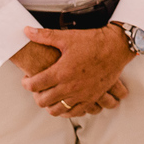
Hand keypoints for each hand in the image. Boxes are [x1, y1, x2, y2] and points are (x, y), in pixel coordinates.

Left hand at [20, 25, 134, 116]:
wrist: (117, 47)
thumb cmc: (93, 42)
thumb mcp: (67, 37)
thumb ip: (45, 36)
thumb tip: (27, 31)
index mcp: (61, 72)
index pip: (34, 85)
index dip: (26, 83)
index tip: (27, 79)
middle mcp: (70, 87)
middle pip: (43, 101)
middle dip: (36, 95)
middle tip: (38, 88)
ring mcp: (81, 94)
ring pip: (57, 110)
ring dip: (49, 105)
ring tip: (50, 96)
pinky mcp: (92, 98)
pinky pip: (75, 113)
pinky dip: (66, 111)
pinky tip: (64, 103)